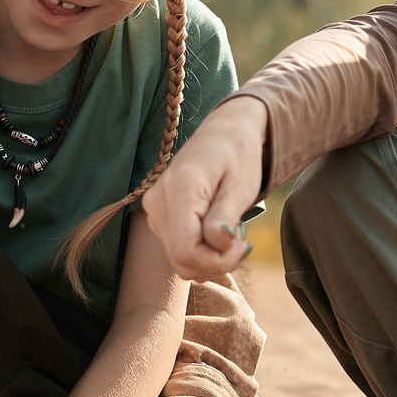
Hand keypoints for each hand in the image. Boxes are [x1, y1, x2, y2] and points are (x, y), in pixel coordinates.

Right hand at [141, 97, 265, 280]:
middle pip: (181, 260)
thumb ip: (226, 217)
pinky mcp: (157, 216)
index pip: (188, 251)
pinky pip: (176, 250)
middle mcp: (158, 201)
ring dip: (208, 259)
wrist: (223, 134)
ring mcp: (153, 210)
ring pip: (177, 260)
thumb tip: (218, 245)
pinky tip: (215, 234)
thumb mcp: (241, 186)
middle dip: (216, 262)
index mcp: (179, 189)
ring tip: (229, 234)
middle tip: (241, 242)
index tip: (243, 244)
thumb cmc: (237, 156)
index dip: (218, 260)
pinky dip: (199, 253)